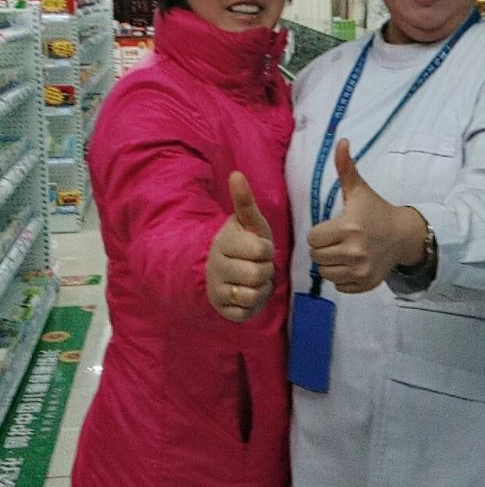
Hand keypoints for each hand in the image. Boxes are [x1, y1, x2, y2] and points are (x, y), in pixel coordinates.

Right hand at [206, 171, 274, 321]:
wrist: (219, 270)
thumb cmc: (242, 244)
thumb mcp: (247, 223)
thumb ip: (244, 201)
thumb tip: (236, 174)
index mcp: (223, 243)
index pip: (261, 250)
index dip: (266, 250)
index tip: (258, 249)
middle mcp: (216, 267)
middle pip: (258, 274)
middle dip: (265, 270)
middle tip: (257, 265)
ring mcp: (217, 291)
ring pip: (253, 295)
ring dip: (261, 288)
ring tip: (254, 280)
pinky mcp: (223, 311)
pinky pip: (247, 313)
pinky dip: (254, 305)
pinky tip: (248, 293)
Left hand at [308, 139, 427, 293]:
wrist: (403, 235)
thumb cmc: (376, 211)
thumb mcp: (359, 190)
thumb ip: (346, 168)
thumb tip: (341, 141)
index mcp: (349, 227)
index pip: (313, 239)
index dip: (319, 233)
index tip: (331, 228)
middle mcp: (355, 251)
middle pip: (317, 257)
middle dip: (323, 248)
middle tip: (336, 240)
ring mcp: (361, 270)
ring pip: (325, 273)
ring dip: (330, 264)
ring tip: (342, 252)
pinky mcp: (366, 283)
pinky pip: (339, 286)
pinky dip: (341, 278)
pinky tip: (351, 264)